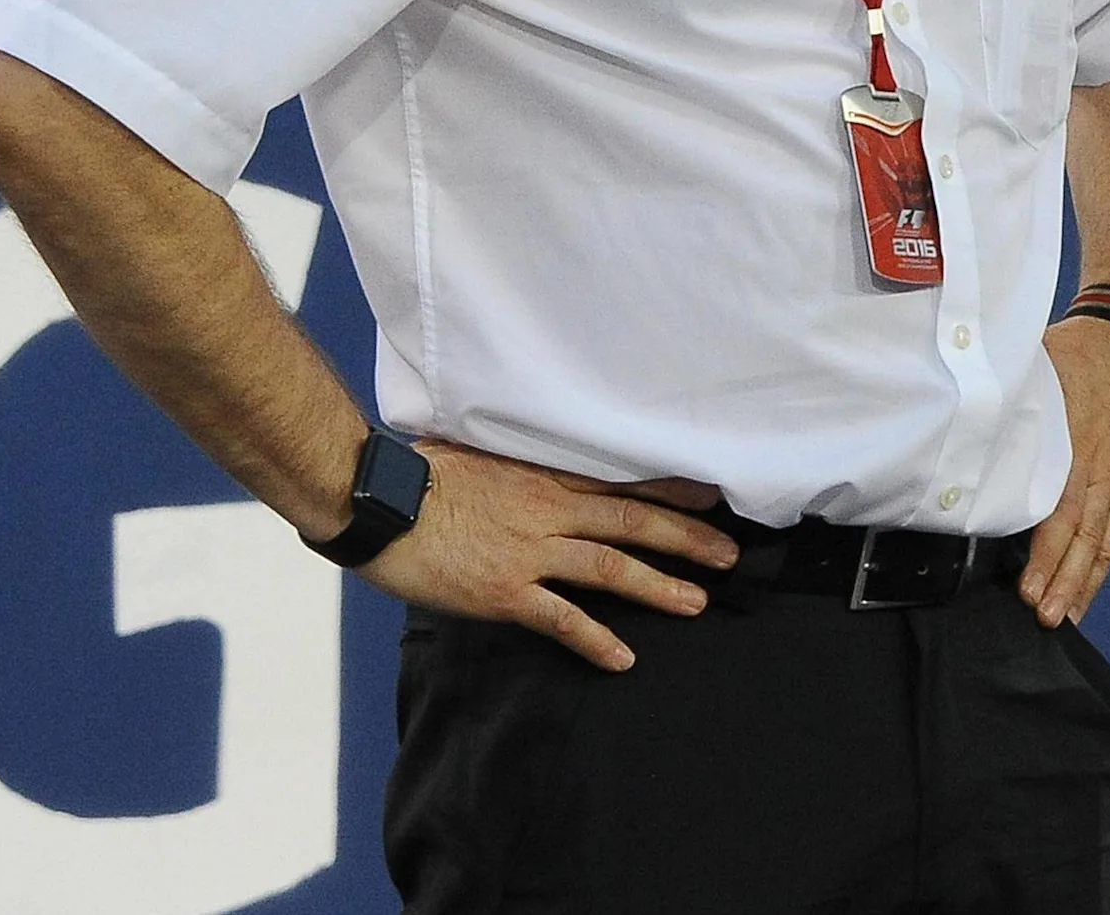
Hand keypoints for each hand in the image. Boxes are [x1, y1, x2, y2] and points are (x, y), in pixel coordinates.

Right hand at [353, 439, 740, 672]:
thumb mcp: (477, 451)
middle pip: (634, 522)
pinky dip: (595, 639)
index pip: (622, 482)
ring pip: (611, 566)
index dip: (672, 491)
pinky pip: (562, 619)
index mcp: (543, 477)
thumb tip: (520, 458)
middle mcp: (549, 511)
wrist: (380, 502)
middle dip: (687, 539)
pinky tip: (623, 658)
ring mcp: (530, 552)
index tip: (712, 498)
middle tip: (730, 554)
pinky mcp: (506, 591)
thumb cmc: (417, 473)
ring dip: (659, 586)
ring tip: (698, 601)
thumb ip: (512, 463)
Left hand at [1022, 314, 1109, 625]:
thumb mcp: (1039, 372)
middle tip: (1044, 618)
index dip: (1044, 554)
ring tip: (1065, 619)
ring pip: (1102, 542)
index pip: (1060, 512)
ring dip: (1082, 582)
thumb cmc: (1080, 352)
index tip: (1027, 588)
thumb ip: (1009, 408)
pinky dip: (1102, 563)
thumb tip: (962, 427)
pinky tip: (1087, 589)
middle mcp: (1102, 469)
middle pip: (1082, 537)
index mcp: (1077, 446)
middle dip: (1062, 581)